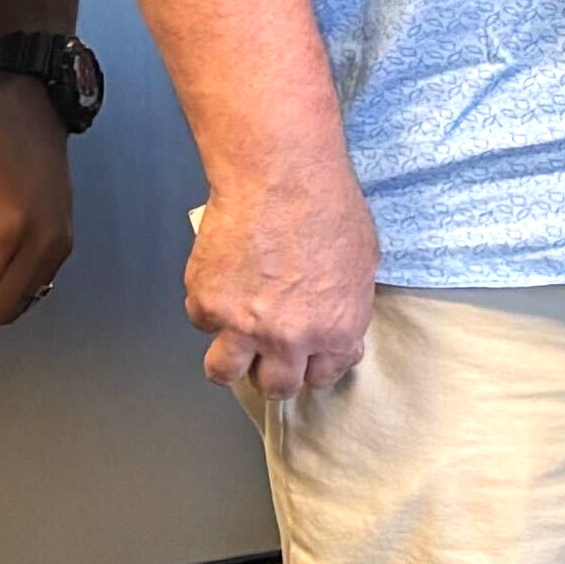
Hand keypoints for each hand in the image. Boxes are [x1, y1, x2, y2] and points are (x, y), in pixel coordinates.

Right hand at [188, 158, 378, 399]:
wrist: (279, 176)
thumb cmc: (328, 206)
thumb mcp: (363, 260)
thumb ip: (347, 303)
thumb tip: (336, 318)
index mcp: (335, 331)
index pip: (323, 377)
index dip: (315, 367)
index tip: (309, 358)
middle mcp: (288, 339)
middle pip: (275, 387)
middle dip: (273, 374)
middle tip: (270, 354)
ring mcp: (242, 325)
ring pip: (224, 373)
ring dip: (232, 361)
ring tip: (236, 340)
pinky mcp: (206, 303)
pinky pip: (201, 323)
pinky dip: (208, 309)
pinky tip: (221, 285)